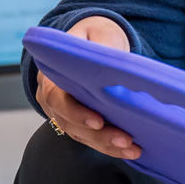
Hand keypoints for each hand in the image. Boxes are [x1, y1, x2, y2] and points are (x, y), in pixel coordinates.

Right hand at [34, 16, 140, 159]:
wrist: (93, 42)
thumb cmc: (94, 36)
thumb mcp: (99, 33)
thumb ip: (102, 46)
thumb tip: (114, 64)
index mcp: (51, 76)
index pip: (58, 99)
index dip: (76, 113)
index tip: (98, 120)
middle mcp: (53, 99)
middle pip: (71, 124)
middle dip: (99, 135)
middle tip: (126, 139)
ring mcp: (64, 114)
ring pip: (82, 136)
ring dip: (108, 145)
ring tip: (133, 148)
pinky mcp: (79, 123)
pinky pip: (91, 139)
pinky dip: (110, 146)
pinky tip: (131, 150)